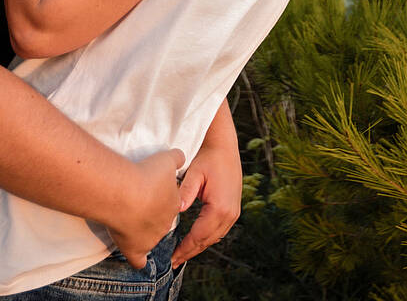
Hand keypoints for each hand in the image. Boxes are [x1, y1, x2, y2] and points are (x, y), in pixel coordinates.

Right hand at [105, 148, 184, 267]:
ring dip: (142, 232)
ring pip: (150, 238)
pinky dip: (137, 260)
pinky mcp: (134, 248)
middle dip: (151, 215)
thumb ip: (175, 158)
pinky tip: (137, 260)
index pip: (171, 203)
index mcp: (174, 203)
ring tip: (130, 222)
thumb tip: (179, 157)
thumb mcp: (165, 159)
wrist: (125, 193)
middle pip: (161, 221)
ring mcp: (151, 238)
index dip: (160, 198)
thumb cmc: (145, 175)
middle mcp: (164, 223)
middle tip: (137, 203)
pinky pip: (138, 260)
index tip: (149, 191)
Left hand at [170, 127, 242, 266]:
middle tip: (174, 261)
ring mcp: (234, 211)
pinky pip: (220, 229)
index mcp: (220, 207)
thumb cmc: (208, 157)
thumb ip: (185, 192)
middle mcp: (230, 213)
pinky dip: (207, 237)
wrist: (224, 145)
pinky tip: (197, 240)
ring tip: (183, 254)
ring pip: (215, 237)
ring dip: (199, 246)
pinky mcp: (234, 208)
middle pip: (208, 240)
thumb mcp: (194, 173)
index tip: (172, 258)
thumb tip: (177, 210)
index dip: (185, 248)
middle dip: (191, 252)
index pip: (199, 236)